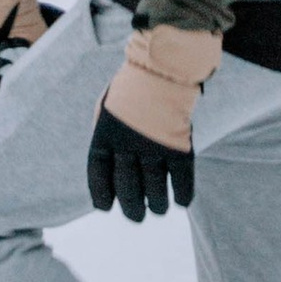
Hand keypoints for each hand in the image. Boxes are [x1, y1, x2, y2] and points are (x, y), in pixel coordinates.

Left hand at [86, 25, 220, 220]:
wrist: (162, 66)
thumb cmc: (132, 88)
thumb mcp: (107, 108)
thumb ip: (106, 137)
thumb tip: (107, 170)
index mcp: (105, 134)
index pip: (98, 174)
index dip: (101, 195)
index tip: (105, 207)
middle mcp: (127, 144)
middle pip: (127, 189)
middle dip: (131, 208)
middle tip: (137, 216)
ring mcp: (154, 145)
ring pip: (154, 190)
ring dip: (157, 205)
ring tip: (158, 209)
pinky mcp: (179, 145)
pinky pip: (181, 180)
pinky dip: (182, 194)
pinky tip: (181, 201)